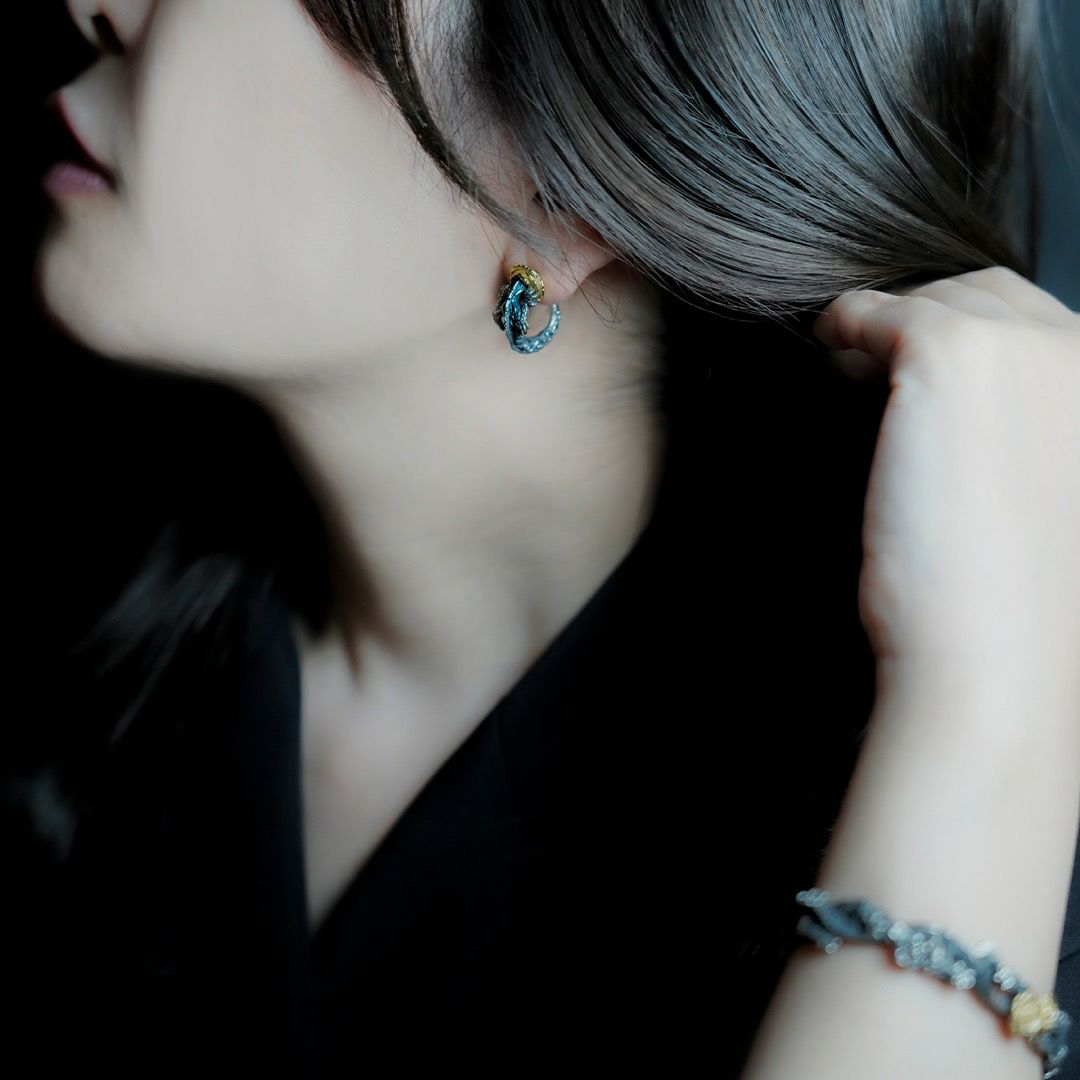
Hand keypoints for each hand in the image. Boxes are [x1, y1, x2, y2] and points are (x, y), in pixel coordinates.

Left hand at [812, 266, 1079, 681]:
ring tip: (846, 361)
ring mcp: (1023, 344)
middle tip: (870, 360)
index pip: (1036, 323)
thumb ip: (1020, 431)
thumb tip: (943, 393)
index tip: (914, 365)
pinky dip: (846, 324)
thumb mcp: (1041, 494)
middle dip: (928, 321)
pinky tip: (828, 347)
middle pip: (989, 296)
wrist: (991, 653)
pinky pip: (876, 311)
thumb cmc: (1007, 601)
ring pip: (935, 299)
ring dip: (888, 325)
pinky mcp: (952, 352)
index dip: (972, 336)